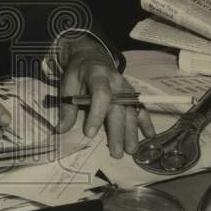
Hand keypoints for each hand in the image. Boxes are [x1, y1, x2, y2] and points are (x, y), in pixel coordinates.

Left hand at [54, 37, 154, 158]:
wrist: (92, 58)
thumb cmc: (79, 73)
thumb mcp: (68, 85)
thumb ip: (67, 107)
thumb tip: (61, 128)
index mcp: (97, 75)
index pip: (100, 94)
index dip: (96, 114)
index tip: (89, 133)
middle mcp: (115, 81)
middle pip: (118, 107)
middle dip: (118, 131)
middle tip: (116, 152)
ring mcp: (126, 88)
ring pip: (131, 110)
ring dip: (132, 131)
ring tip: (131, 150)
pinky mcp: (131, 94)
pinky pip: (140, 107)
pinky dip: (146, 121)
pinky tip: (149, 135)